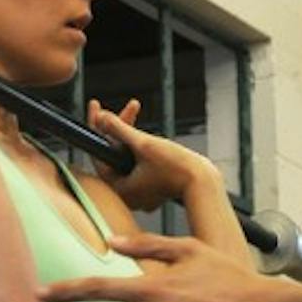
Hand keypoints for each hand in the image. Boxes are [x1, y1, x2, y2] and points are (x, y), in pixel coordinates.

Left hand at [86, 99, 219, 212]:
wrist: (205, 182)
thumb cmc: (177, 168)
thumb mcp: (144, 144)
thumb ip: (119, 129)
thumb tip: (101, 117)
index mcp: (120, 189)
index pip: (100, 154)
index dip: (97, 128)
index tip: (96, 107)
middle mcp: (128, 194)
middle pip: (114, 154)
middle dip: (118, 128)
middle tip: (125, 107)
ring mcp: (141, 192)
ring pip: (127, 157)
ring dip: (131, 135)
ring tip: (135, 112)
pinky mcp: (153, 188)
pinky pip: (139, 164)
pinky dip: (141, 148)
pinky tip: (149, 135)